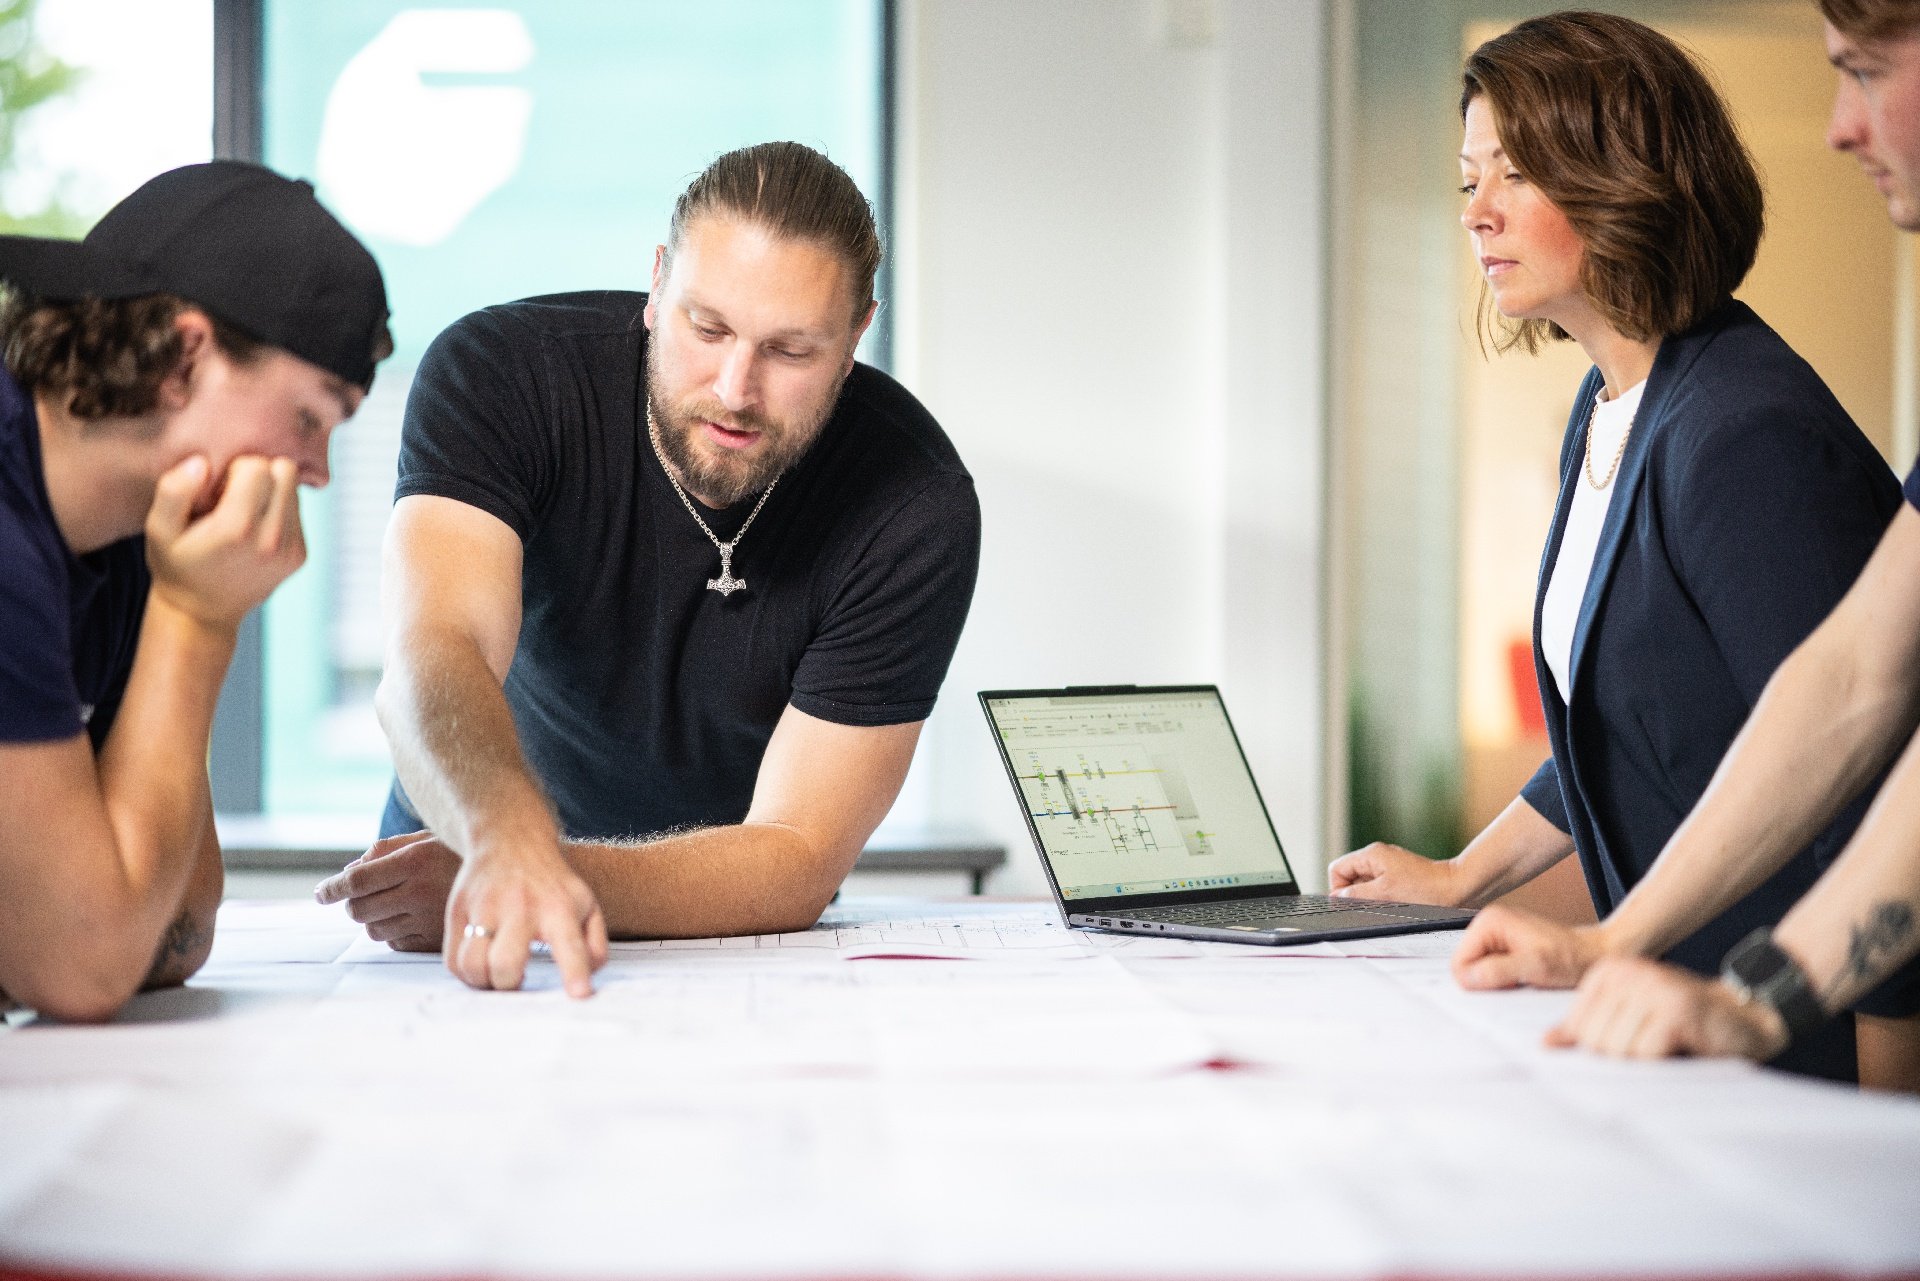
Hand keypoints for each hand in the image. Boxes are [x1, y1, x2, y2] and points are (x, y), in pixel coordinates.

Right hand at [145, 454, 305, 630]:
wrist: (202, 613)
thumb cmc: (176, 565)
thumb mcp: (158, 529)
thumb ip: (174, 491)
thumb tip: (203, 462)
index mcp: (238, 528)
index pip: (258, 466)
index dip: (235, 468)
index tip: (219, 489)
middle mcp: (273, 539)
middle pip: (286, 471)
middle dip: (260, 474)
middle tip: (234, 495)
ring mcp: (292, 550)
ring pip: (294, 489)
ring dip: (271, 491)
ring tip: (242, 512)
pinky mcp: (301, 556)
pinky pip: (297, 511)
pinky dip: (278, 510)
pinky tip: (254, 528)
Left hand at [314, 831, 457, 951]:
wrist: (510, 876)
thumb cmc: (460, 853)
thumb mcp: (425, 838)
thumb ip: (384, 850)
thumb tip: (348, 872)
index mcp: (414, 862)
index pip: (356, 881)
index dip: (332, 889)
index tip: (320, 893)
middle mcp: (419, 892)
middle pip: (359, 909)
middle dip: (352, 904)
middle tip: (358, 898)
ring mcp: (428, 919)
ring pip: (374, 930)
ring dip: (372, 919)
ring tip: (389, 906)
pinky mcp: (435, 941)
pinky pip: (395, 944)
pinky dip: (392, 933)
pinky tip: (407, 919)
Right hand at [443, 837, 607, 998]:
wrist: (510, 839)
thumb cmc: (552, 884)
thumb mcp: (586, 904)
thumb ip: (595, 945)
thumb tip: (589, 978)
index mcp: (558, 908)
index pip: (569, 944)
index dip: (574, 973)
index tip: (579, 995)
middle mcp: (519, 907)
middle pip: (505, 963)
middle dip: (509, 985)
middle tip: (518, 980)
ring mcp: (484, 908)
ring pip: (472, 965)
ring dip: (484, 982)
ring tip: (498, 975)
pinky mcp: (458, 910)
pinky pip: (452, 960)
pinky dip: (466, 974)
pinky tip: (482, 966)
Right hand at [1329, 843, 1462, 905]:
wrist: (1457, 888)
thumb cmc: (1425, 888)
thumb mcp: (1384, 893)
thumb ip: (1356, 895)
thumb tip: (1337, 897)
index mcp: (1371, 855)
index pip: (1337, 869)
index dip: (1338, 888)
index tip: (1351, 903)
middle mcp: (1378, 857)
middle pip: (1349, 876)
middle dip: (1355, 894)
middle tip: (1372, 906)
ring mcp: (1389, 866)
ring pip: (1364, 884)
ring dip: (1370, 897)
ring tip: (1388, 905)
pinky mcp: (1399, 875)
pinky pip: (1379, 887)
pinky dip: (1382, 897)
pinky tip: (1396, 904)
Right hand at [1451, 903, 1605, 989]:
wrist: (1595, 955)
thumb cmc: (1571, 958)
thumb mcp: (1535, 967)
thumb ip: (1498, 971)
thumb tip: (1468, 978)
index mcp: (1490, 921)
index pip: (1459, 963)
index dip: (1479, 981)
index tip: (1508, 981)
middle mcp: (1490, 923)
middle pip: (1466, 965)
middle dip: (1488, 979)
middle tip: (1518, 979)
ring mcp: (1497, 933)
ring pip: (1478, 969)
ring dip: (1498, 979)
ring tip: (1524, 976)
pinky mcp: (1505, 944)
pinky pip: (1490, 968)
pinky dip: (1505, 977)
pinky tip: (1525, 975)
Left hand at [1546, 956, 1787, 1061]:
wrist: (1749, 1018)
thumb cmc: (1686, 1024)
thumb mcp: (1631, 1019)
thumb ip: (1590, 1027)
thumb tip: (1546, 1043)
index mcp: (1609, 972)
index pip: (1578, 1027)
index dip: (1600, 1050)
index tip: (1630, 1046)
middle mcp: (1628, 972)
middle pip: (1595, 1041)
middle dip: (1623, 1059)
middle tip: (1654, 1050)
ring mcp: (1652, 987)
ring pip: (1619, 1050)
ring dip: (1645, 1063)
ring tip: (1667, 1048)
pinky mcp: (1676, 1009)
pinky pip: (1647, 1054)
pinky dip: (1663, 1062)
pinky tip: (1682, 1048)